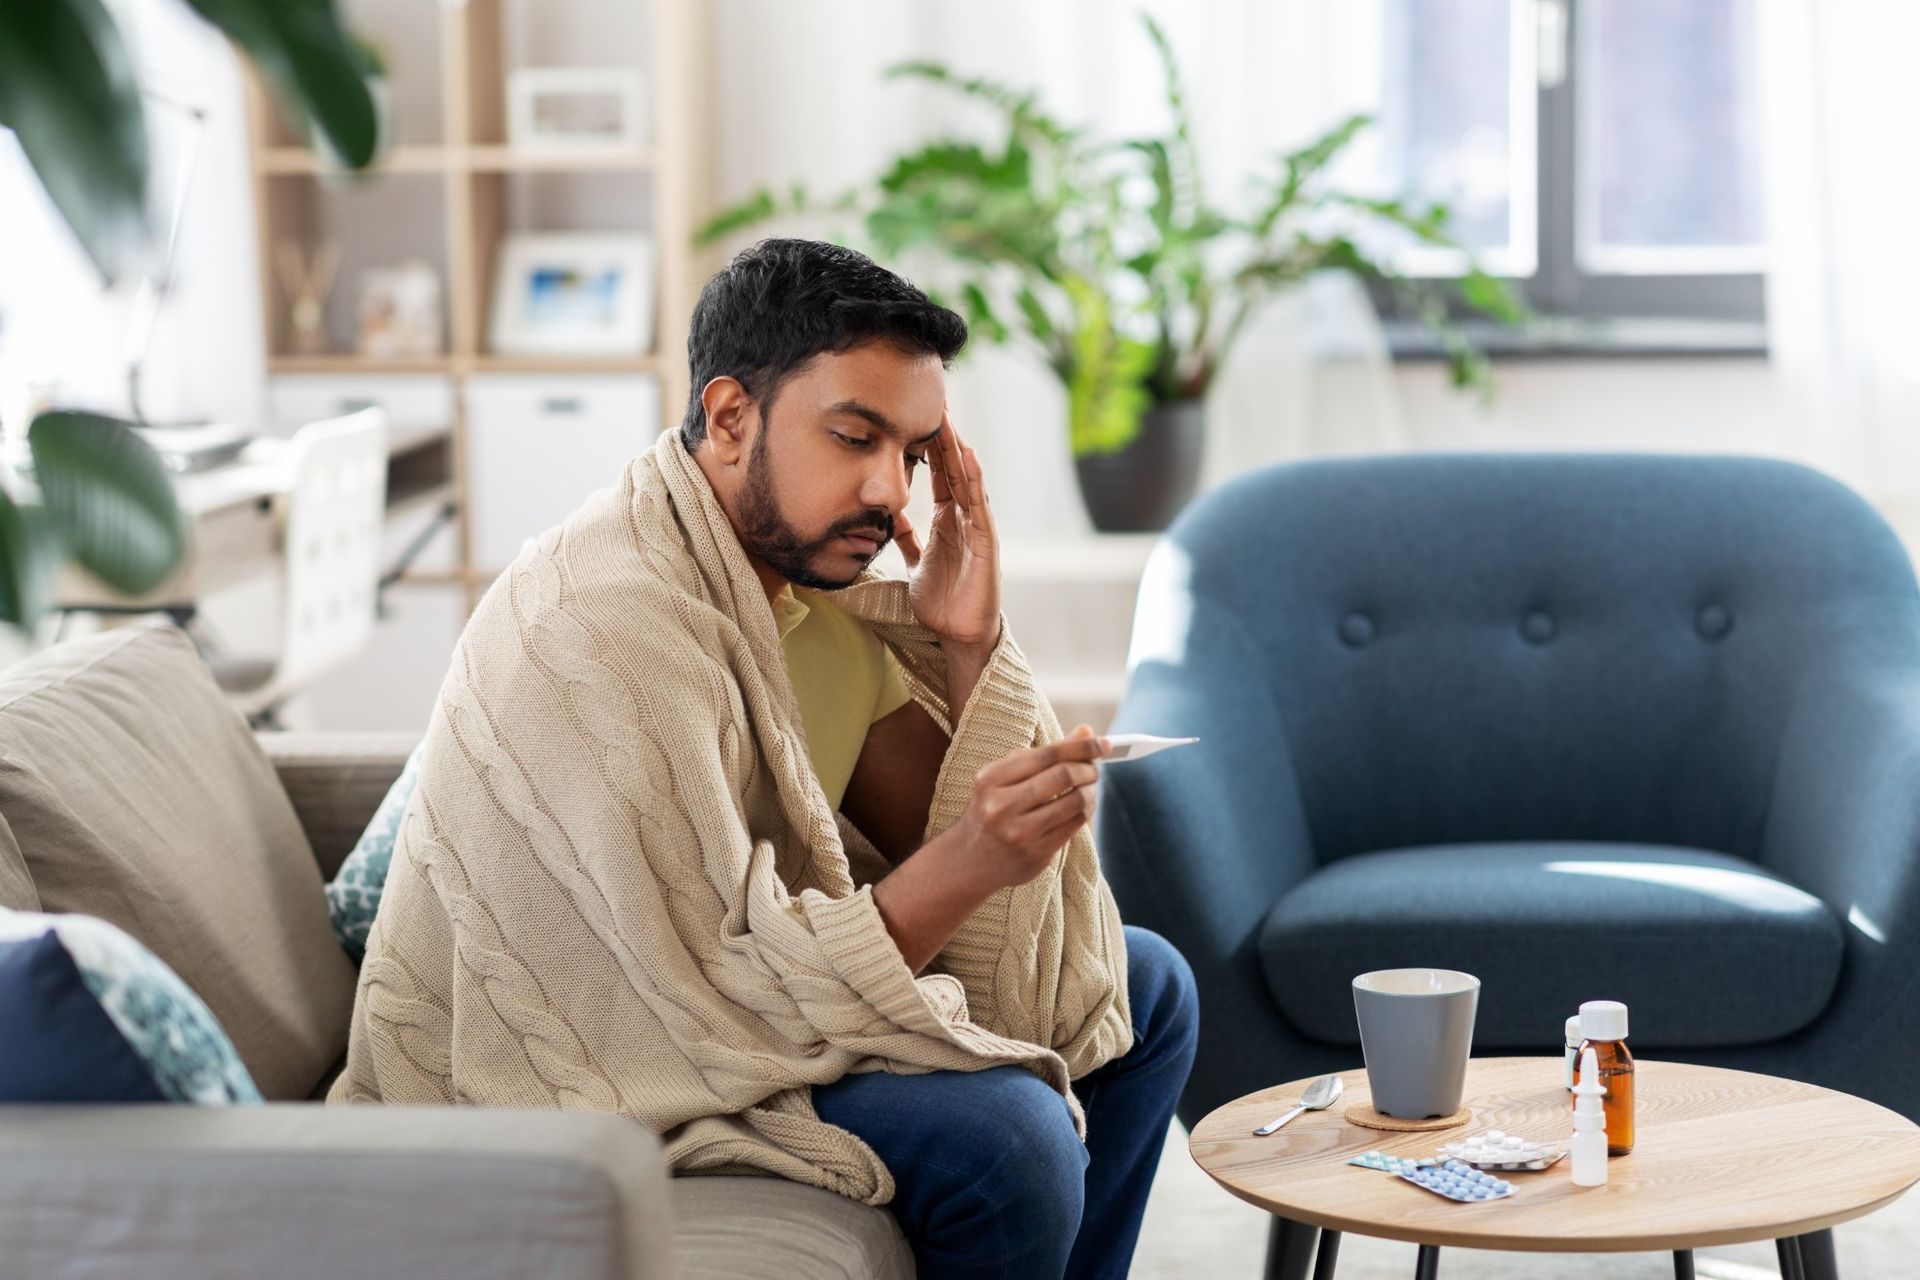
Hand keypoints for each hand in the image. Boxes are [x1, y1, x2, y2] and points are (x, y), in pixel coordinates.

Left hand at [897, 410, 1000, 657]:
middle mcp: (964, 519)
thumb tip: (888, 517)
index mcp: (947, 521)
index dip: (929, 446)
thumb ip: (906, 539)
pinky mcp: (986, 543)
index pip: (939, 474)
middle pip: (954, 469)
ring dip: (958, 449)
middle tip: (935, 401)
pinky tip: (969, 457)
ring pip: (967, 480)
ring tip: (948, 418)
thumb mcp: (913, 563)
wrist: (957, 636)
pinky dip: (975, 481)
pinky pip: (979, 506)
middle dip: (944, 436)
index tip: (916, 415)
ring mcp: (977, 529)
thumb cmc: (941, 602)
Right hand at [951, 726, 1106, 889]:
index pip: (1047, 754)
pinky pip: (1074, 825)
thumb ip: (1043, 755)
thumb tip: (1085, 732)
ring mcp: (1018, 833)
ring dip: (1091, 791)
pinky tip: (1085, 806)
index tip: (1101, 743)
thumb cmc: (991, 809)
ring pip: (1074, 802)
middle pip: (1063, 776)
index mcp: (990, 779)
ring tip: (1091, 787)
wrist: (969, 860)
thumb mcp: (1005, 778)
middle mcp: (1001, 805)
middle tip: (1095, 769)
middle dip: (1088, 769)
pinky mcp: (1035, 854)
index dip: (1081, 746)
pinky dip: (1087, 811)